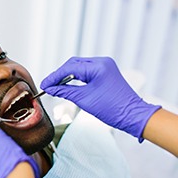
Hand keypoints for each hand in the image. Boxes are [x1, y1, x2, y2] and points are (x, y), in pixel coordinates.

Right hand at [40, 57, 160, 141]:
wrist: (132, 115)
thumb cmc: (113, 109)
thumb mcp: (84, 100)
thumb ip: (64, 91)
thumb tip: (51, 89)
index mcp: (98, 67)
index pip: (69, 68)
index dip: (54, 77)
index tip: (45, 84)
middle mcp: (102, 62)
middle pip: (73, 64)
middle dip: (59, 75)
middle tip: (48, 85)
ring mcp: (105, 66)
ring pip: (79, 66)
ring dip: (66, 75)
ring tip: (56, 86)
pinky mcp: (105, 72)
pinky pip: (86, 70)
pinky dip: (75, 77)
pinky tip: (67, 84)